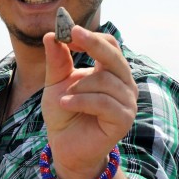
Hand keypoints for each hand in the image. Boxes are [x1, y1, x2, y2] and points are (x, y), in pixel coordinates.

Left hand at [41, 25, 137, 178]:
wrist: (65, 146)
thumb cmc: (64, 113)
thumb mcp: (56, 83)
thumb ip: (57, 61)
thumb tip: (51, 35)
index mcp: (110, 72)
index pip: (109, 46)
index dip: (91, 37)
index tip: (69, 31)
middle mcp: (123, 84)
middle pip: (114, 56)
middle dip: (92, 44)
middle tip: (72, 35)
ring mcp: (127, 102)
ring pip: (105, 81)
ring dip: (79, 87)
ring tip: (64, 98)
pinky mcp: (124, 120)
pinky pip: (103, 102)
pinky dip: (81, 100)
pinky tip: (65, 103)